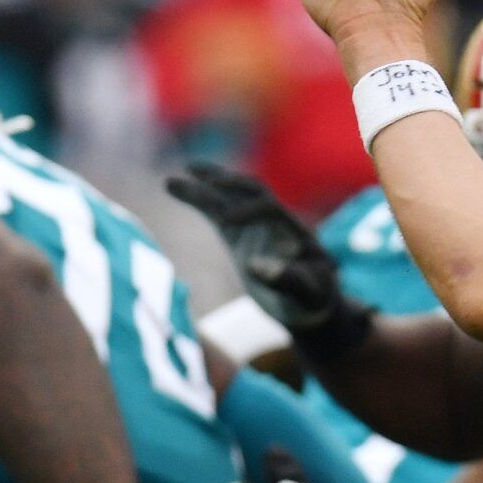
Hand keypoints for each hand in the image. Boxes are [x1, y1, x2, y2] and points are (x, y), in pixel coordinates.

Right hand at [166, 162, 342, 329]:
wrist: (307, 306)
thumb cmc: (311, 300)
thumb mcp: (307, 293)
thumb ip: (289, 279)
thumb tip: (257, 265)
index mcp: (295, 231)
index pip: (270, 208)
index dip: (247, 210)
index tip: (227, 220)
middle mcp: (276, 222)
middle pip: (253, 191)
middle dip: (227, 183)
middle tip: (196, 176)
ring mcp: (257, 227)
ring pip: (230, 199)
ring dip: (205, 185)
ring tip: (170, 181)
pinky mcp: (239, 235)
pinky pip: (217, 212)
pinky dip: (198, 200)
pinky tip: (175, 187)